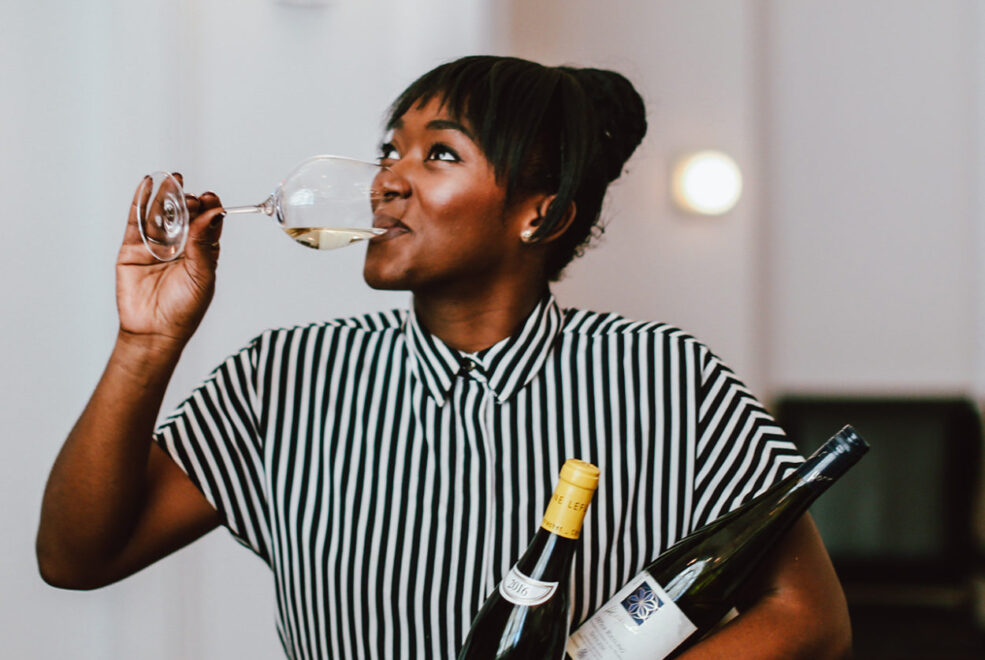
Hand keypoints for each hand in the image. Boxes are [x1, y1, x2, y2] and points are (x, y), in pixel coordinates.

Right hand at [116, 173, 225, 350]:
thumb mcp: (202, 275)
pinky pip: (136, 221)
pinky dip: (140, 201)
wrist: (154, 331)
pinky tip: (147, 184)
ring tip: (173, 179)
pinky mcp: (133, 248)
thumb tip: (211, 213)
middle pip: (184, 215)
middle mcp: (179, 246)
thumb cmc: (184, 308)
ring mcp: (155, 245)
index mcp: (202, 251)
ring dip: (167, 196)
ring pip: (161, 214)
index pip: (206, 223)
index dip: (209, 208)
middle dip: (188, 202)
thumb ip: (203, 244)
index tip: (210, 198)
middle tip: (191, 197)